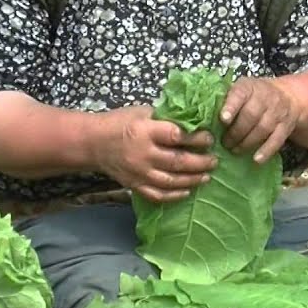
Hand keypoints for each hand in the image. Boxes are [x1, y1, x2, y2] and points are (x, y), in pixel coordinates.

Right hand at [92, 105, 216, 202]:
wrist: (93, 143)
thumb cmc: (119, 122)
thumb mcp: (142, 112)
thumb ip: (165, 119)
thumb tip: (192, 122)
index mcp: (146, 131)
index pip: (177, 136)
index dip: (197, 139)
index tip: (210, 139)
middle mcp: (143, 154)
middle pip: (178, 162)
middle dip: (200, 162)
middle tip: (214, 161)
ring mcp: (139, 173)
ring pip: (171, 181)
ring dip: (192, 180)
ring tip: (207, 177)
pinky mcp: (135, 185)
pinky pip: (157, 195)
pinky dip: (174, 196)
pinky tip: (187, 192)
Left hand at [219, 77, 301, 163]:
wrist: (287, 96)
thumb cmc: (254, 96)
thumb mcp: (241, 90)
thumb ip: (226, 100)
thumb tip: (204, 117)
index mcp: (249, 87)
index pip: (240, 94)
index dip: (231, 107)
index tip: (223, 119)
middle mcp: (265, 97)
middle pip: (251, 115)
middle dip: (236, 132)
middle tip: (225, 143)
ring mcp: (278, 111)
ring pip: (263, 128)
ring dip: (247, 142)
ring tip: (235, 150)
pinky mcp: (286, 126)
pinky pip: (277, 140)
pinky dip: (266, 150)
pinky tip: (256, 159)